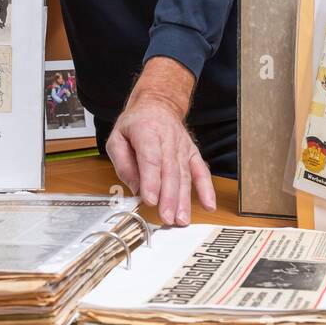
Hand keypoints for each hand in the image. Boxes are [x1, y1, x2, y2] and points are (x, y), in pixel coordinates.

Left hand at [105, 57, 214, 225]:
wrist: (158, 104)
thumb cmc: (136, 124)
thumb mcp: (117, 138)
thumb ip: (122, 163)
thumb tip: (135, 188)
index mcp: (146, 132)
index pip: (150, 158)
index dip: (151, 180)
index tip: (150, 200)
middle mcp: (167, 139)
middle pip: (169, 171)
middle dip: (168, 197)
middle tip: (166, 217)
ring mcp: (182, 147)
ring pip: (184, 175)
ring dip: (184, 199)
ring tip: (181, 219)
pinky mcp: (192, 153)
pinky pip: (201, 172)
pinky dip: (207, 189)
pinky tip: (209, 205)